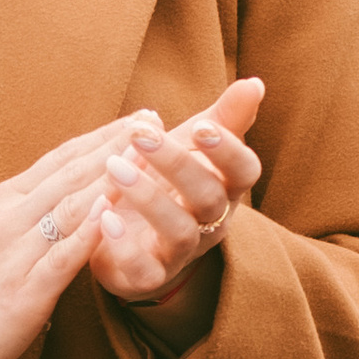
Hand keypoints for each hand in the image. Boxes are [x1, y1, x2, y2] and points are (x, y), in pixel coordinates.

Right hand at [0, 112, 163, 358]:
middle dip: (116, 145)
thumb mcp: (0, 234)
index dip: (104, 134)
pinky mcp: (23, 292)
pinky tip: (112, 214)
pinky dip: (86, 234)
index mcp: (8, 201)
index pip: (62, 158)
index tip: (142, 116)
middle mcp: (11, 219)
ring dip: (110, 179)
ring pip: (69, 207)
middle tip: (156, 123)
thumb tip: (79, 186)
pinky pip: (60, 258)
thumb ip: (36, 209)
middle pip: (70, 173)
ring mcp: (16, 254)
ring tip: (146, 156)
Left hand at [90, 84, 264, 351]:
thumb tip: (255, 82)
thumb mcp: (195, 147)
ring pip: (178, 232)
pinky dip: (123, 243)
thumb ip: (224, 118)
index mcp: (225, 188)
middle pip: (208, 197)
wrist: (137, 240)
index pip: (244, 171)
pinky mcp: (148, 276)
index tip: (202, 126)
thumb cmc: (172, 183)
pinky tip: (103, 214)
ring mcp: (180, 253)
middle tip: (141, 135)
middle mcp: (210, 223)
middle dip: (177, 164)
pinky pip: (143, 269)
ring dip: (147, 198)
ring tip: (114, 167)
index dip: (228, 151)